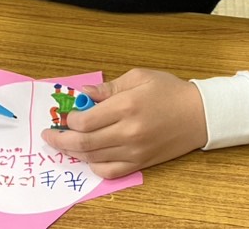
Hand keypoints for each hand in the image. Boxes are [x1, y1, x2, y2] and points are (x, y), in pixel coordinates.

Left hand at [41, 68, 206, 178]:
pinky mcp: (141, 163)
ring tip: (65, 143)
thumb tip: (82, 94)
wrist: (199, 114)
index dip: (69, 120)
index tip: (65, 115)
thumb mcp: (138, 77)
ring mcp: (135, 151)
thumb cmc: (169, 90)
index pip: (85, 121)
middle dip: (60, 140)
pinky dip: (94, 166)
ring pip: (94, 158)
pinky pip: (110, 171)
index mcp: (127, 106)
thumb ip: (107, 88)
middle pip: (84, 143)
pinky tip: (89, 156)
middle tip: (48, 135)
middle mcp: (128, 132)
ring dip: (74, 152)